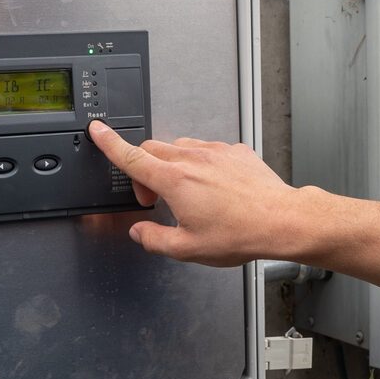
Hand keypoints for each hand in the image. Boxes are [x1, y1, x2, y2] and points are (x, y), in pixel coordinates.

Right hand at [87, 121, 313, 265]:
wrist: (281, 220)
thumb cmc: (240, 233)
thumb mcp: (188, 249)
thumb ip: (154, 240)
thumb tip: (140, 233)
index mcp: (174, 181)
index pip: (131, 156)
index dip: (109, 143)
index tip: (98, 130)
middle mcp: (192, 159)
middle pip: (152, 150)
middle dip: (144, 170)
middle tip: (155, 199)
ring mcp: (215, 151)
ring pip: (179, 148)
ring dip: (172, 166)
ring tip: (186, 195)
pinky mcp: (235, 150)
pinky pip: (208, 150)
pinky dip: (201, 164)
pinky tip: (214, 188)